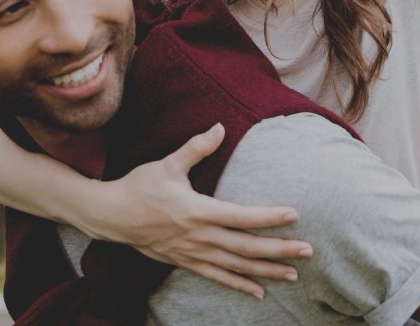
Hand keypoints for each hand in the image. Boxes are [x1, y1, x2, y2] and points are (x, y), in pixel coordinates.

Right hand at [87, 124, 312, 299]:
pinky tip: (259, 292)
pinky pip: (217, 277)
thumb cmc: (140, 186)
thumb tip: (219, 127)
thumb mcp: (168, 164)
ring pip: (236, 266)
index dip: (270, 217)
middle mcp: (199, 236)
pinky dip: (239, 285)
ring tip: (293, 274)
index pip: (242, 216)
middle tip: (308, 252)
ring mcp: (192, 253)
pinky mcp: (184, 261)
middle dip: (279, 250)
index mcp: (198, 211)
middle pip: (246, 247)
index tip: (294, 215)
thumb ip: (196, 148)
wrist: (111, 215)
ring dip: (266, 271)